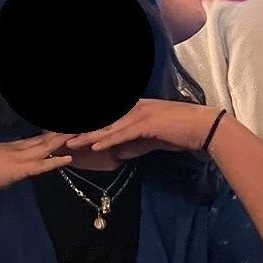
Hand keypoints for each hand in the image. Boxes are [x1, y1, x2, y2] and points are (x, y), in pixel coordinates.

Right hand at [0, 132, 73, 200]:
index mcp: (4, 148)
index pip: (30, 141)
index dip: (46, 136)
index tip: (57, 132)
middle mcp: (13, 149)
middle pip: (41, 140)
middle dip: (58, 135)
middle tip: (74, 129)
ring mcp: (16, 158)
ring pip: (44, 148)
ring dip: (61, 142)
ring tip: (77, 135)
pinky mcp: (17, 170)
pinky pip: (40, 165)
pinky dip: (55, 161)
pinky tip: (68, 157)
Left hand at [63, 101, 218, 158]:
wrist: (202, 129)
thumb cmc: (177, 134)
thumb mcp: (149, 140)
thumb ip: (132, 144)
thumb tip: (118, 153)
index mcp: (132, 110)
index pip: (105, 119)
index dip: (86, 127)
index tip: (68, 134)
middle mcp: (133, 108)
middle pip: (102, 121)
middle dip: (80, 130)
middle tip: (60, 138)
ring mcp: (139, 114)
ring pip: (108, 127)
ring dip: (87, 136)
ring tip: (69, 143)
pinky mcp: (147, 123)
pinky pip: (123, 133)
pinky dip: (108, 140)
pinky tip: (95, 146)